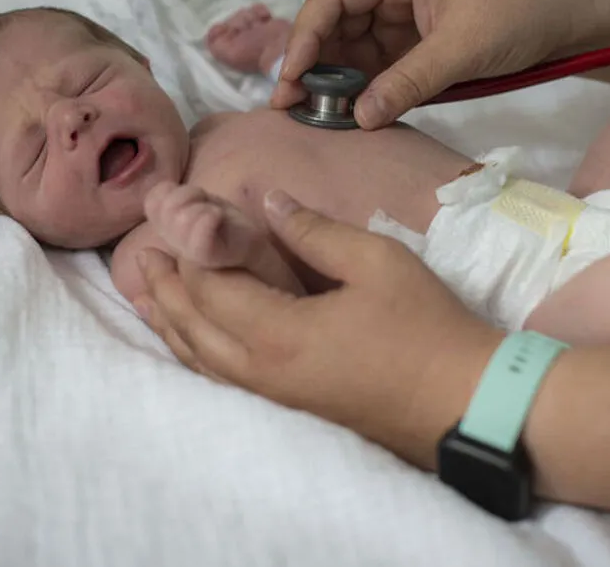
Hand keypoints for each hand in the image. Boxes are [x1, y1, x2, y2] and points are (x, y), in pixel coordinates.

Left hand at [134, 189, 501, 469]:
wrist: (466, 404)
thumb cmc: (426, 328)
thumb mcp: (376, 262)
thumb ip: (312, 230)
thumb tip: (265, 199)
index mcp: (275, 333)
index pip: (207, 284)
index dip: (187, 246)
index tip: (175, 211)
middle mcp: (258, 372)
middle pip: (189, 325)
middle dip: (161, 286)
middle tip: (143, 250)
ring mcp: (271, 398)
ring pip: (198, 359)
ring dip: (169, 321)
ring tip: (149, 292)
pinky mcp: (287, 410)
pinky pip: (220, 378)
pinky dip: (194, 351)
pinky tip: (193, 338)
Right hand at [270, 0, 593, 128]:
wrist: (572, 16)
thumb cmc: (523, 9)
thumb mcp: (465, 46)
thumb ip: (411, 81)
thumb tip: (360, 117)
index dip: (306, 37)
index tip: (291, 78)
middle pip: (334, 28)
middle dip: (312, 67)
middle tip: (291, 110)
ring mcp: (402, 23)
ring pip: (352, 54)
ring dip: (334, 86)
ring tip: (316, 121)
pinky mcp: (415, 51)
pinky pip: (377, 73)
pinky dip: (362, 96)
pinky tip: (350, 120)